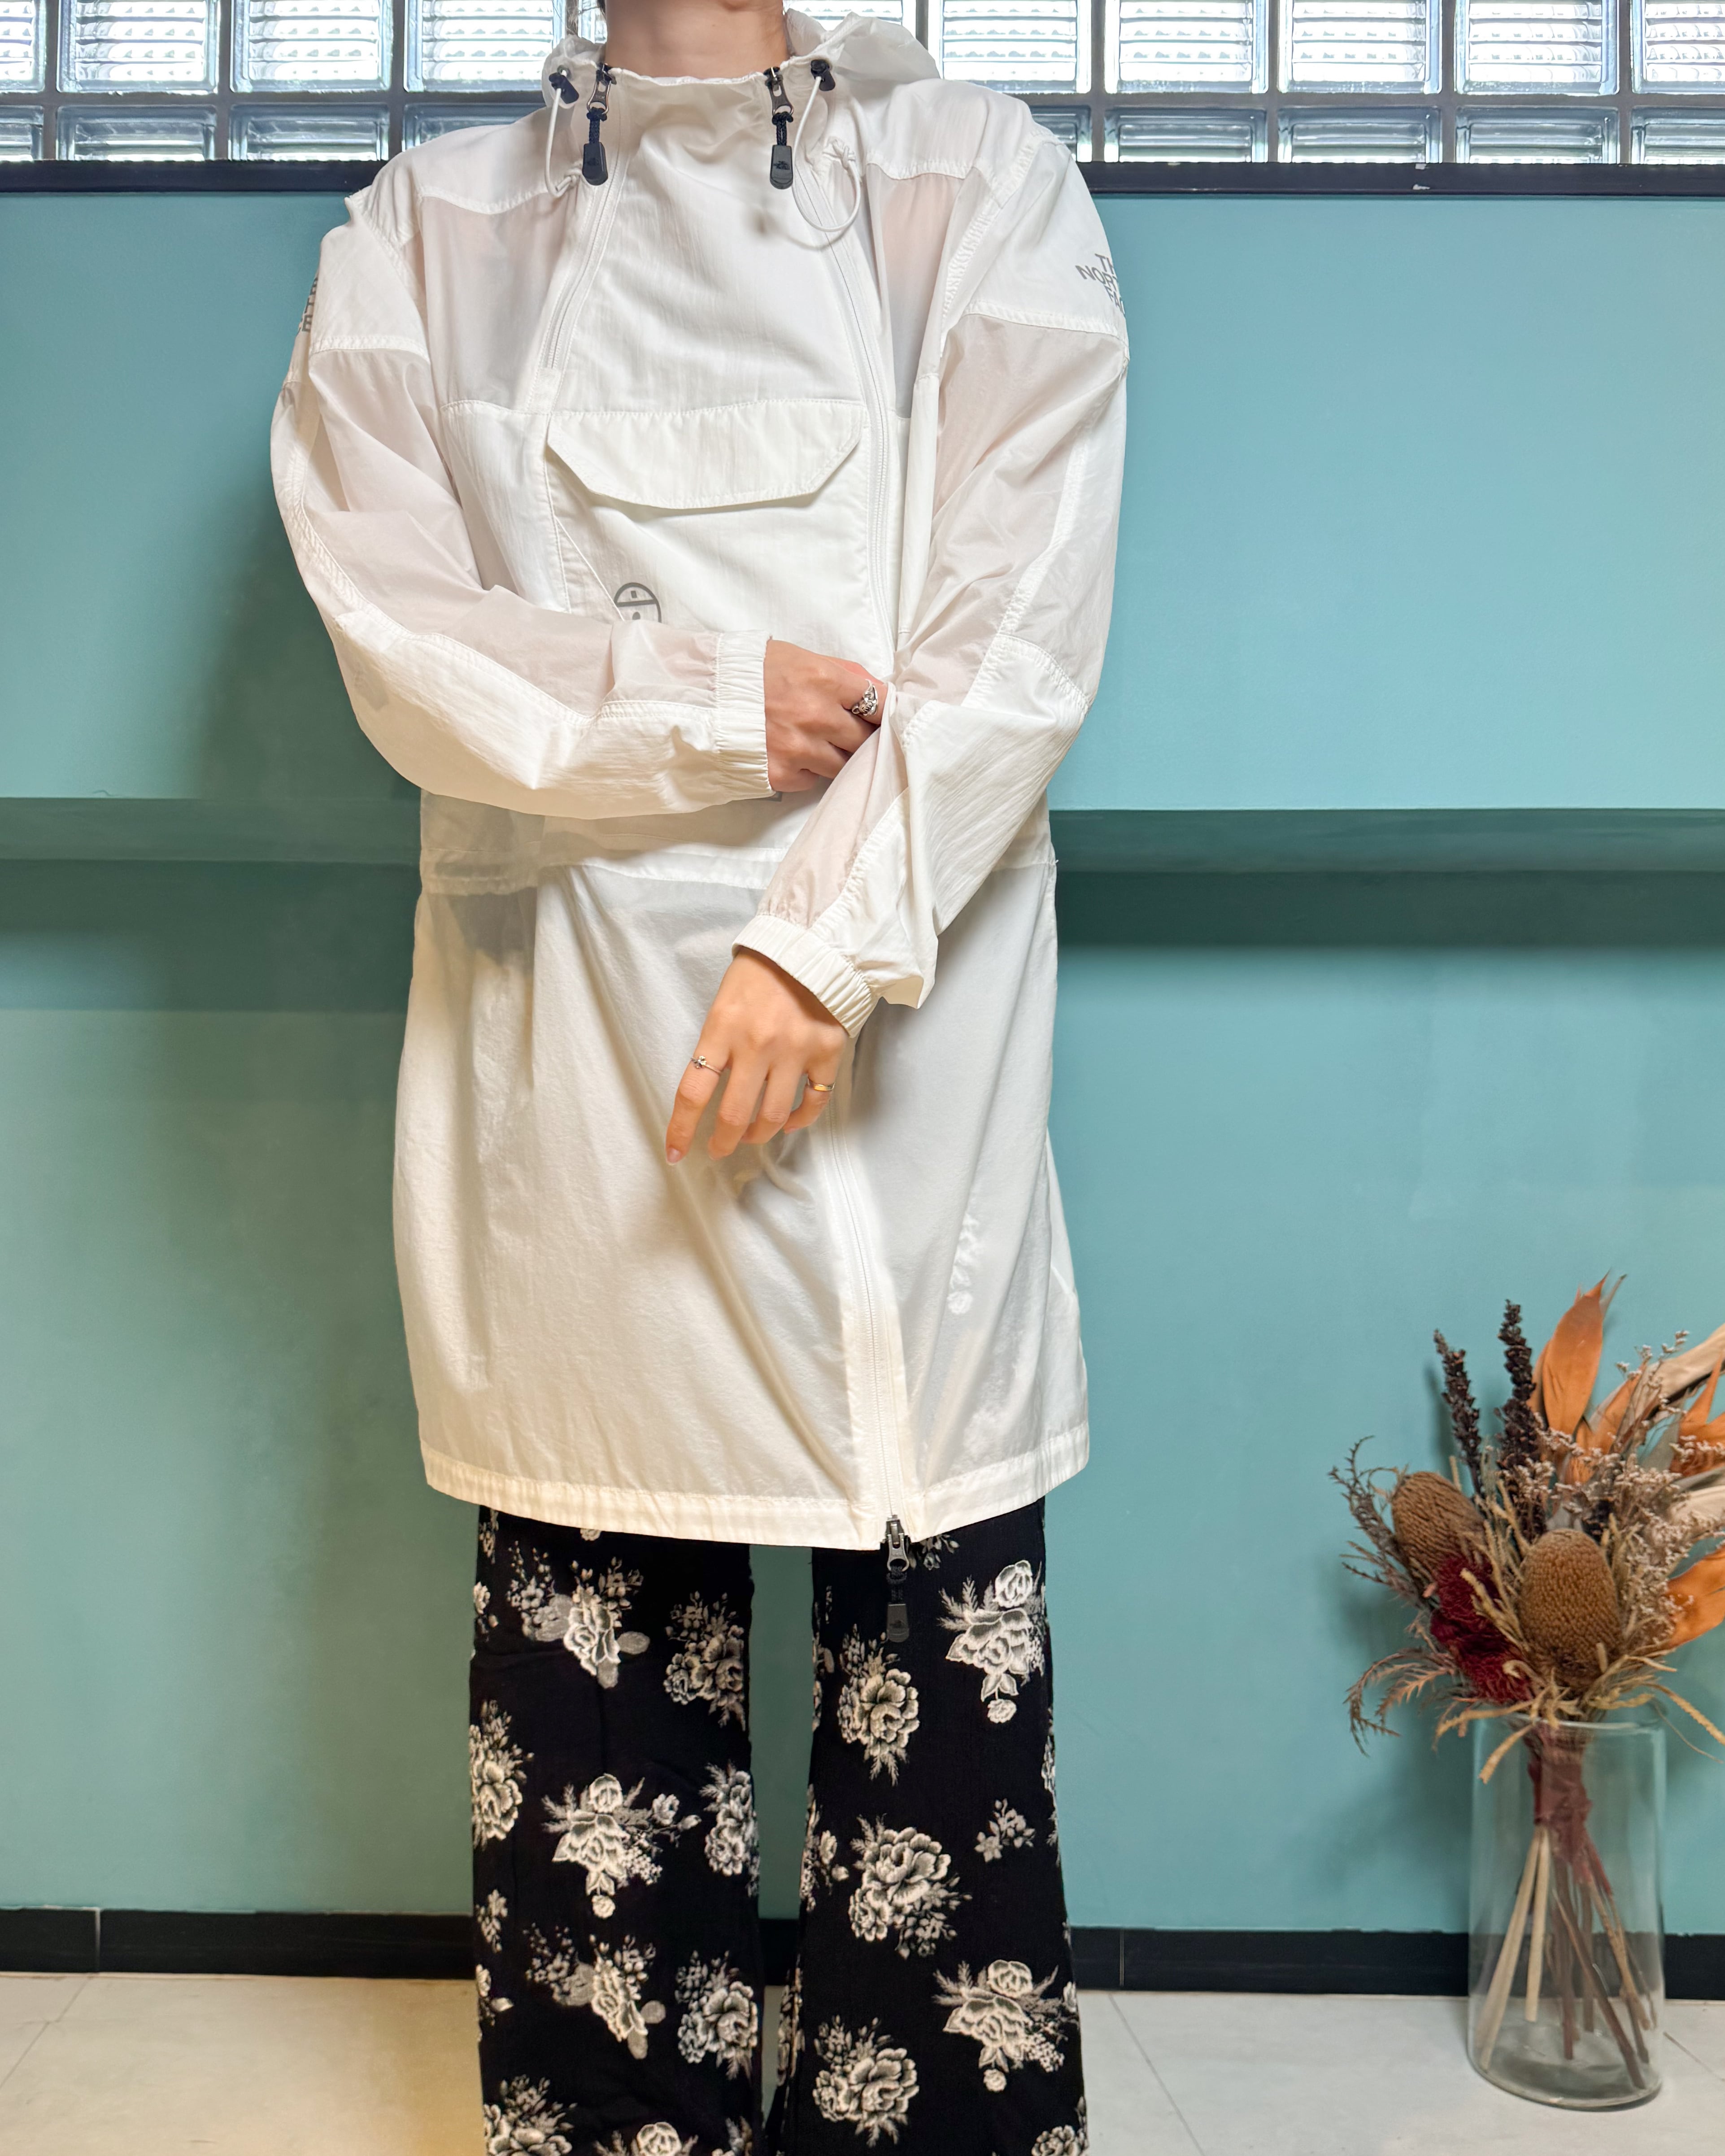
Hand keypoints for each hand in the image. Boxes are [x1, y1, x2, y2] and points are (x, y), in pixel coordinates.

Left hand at [666, 951, 846, 1161]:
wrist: (811, 945)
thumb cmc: (759, 972)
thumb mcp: (723, 1003)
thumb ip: (717, 1045)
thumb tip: (711, 1090)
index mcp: (722, 1029)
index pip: (693, 1091)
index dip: (682, 1129)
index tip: (676, 1153)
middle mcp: (757, 1045)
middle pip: (735, 1115)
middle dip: (724, 1142)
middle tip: (720, 1148)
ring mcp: (794, 1051)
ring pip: (774, 1116)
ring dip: (759, 1135)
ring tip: (752, 1136)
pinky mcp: (826, 1052)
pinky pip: (814, 1101)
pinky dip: (800, 1120)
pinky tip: (790, 1123)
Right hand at [764, 639, 882, 792]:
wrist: (702, 696)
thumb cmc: (752, 671)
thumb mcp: (799, 657)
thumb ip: (842, 673)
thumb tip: (879, 690)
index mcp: (824, 679)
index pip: (879, 703)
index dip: (887, 713)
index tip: (888, 719)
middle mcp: (815, 716)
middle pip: (865, 740)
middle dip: (862, 737)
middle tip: (853, 733)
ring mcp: (798, 749)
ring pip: (842, 765)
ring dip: (836, 756)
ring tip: (819, 742)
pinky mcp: (780, 775)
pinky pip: (812, 780)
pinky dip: (808, 770)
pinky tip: (792, 753)